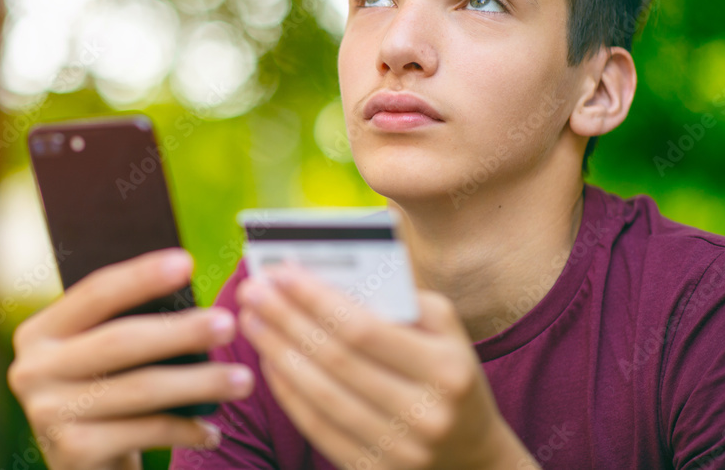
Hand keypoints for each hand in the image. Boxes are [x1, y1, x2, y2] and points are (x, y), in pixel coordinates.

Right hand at [7, 248, 255, 469]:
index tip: (187, 262)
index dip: (141, 276)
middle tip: (229, 324)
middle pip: (120, 341)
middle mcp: (32, 370)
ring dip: (200, 383)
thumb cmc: (105, 393)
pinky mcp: (72, 452)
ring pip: (140, 389)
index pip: (95, 293)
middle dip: (181, 331)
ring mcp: (47, 413)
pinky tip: (213, 429)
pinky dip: (185, 429)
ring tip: (243, 380)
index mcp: (40, 332)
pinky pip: (145, 431)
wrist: (82, 467)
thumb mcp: (102, 357)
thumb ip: (125, 323)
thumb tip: (185, 283)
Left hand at [235, 262, 532, 469]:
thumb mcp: (445, 329)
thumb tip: (328, 274)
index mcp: (447, 369)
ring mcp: (399, 450)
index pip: (364, 329)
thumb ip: (398, 297)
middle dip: (286, 319)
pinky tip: (269, 359)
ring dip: (276, 352)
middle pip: (335, 360)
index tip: (280, 272)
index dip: (316, 300)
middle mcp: (425, 414)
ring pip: (319, 395)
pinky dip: (287, 390)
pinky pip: (316, 427)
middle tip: (252, 289)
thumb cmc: (448, 371)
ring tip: (252, 318)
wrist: (472, 454)